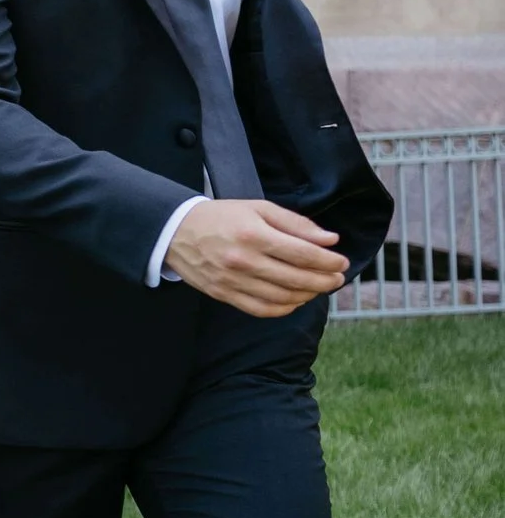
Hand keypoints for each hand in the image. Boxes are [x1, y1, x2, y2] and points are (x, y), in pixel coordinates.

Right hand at [164, 199, 347, 316]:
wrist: (175, 231)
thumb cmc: (220, 217)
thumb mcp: (258, 208)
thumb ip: (295, 223)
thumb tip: (329, 240)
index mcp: (254, 234)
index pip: (303, 254)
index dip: (329, 261)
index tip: (341, 262)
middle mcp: (244, 260)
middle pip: (297, 278)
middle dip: (325, 280)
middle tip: (336, 278)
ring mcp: (233, 281)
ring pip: (283, 297)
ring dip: (308, 295)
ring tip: (318, 288)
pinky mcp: (224, 295)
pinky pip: (262, 309)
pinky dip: (285, 308)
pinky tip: (295, 300)